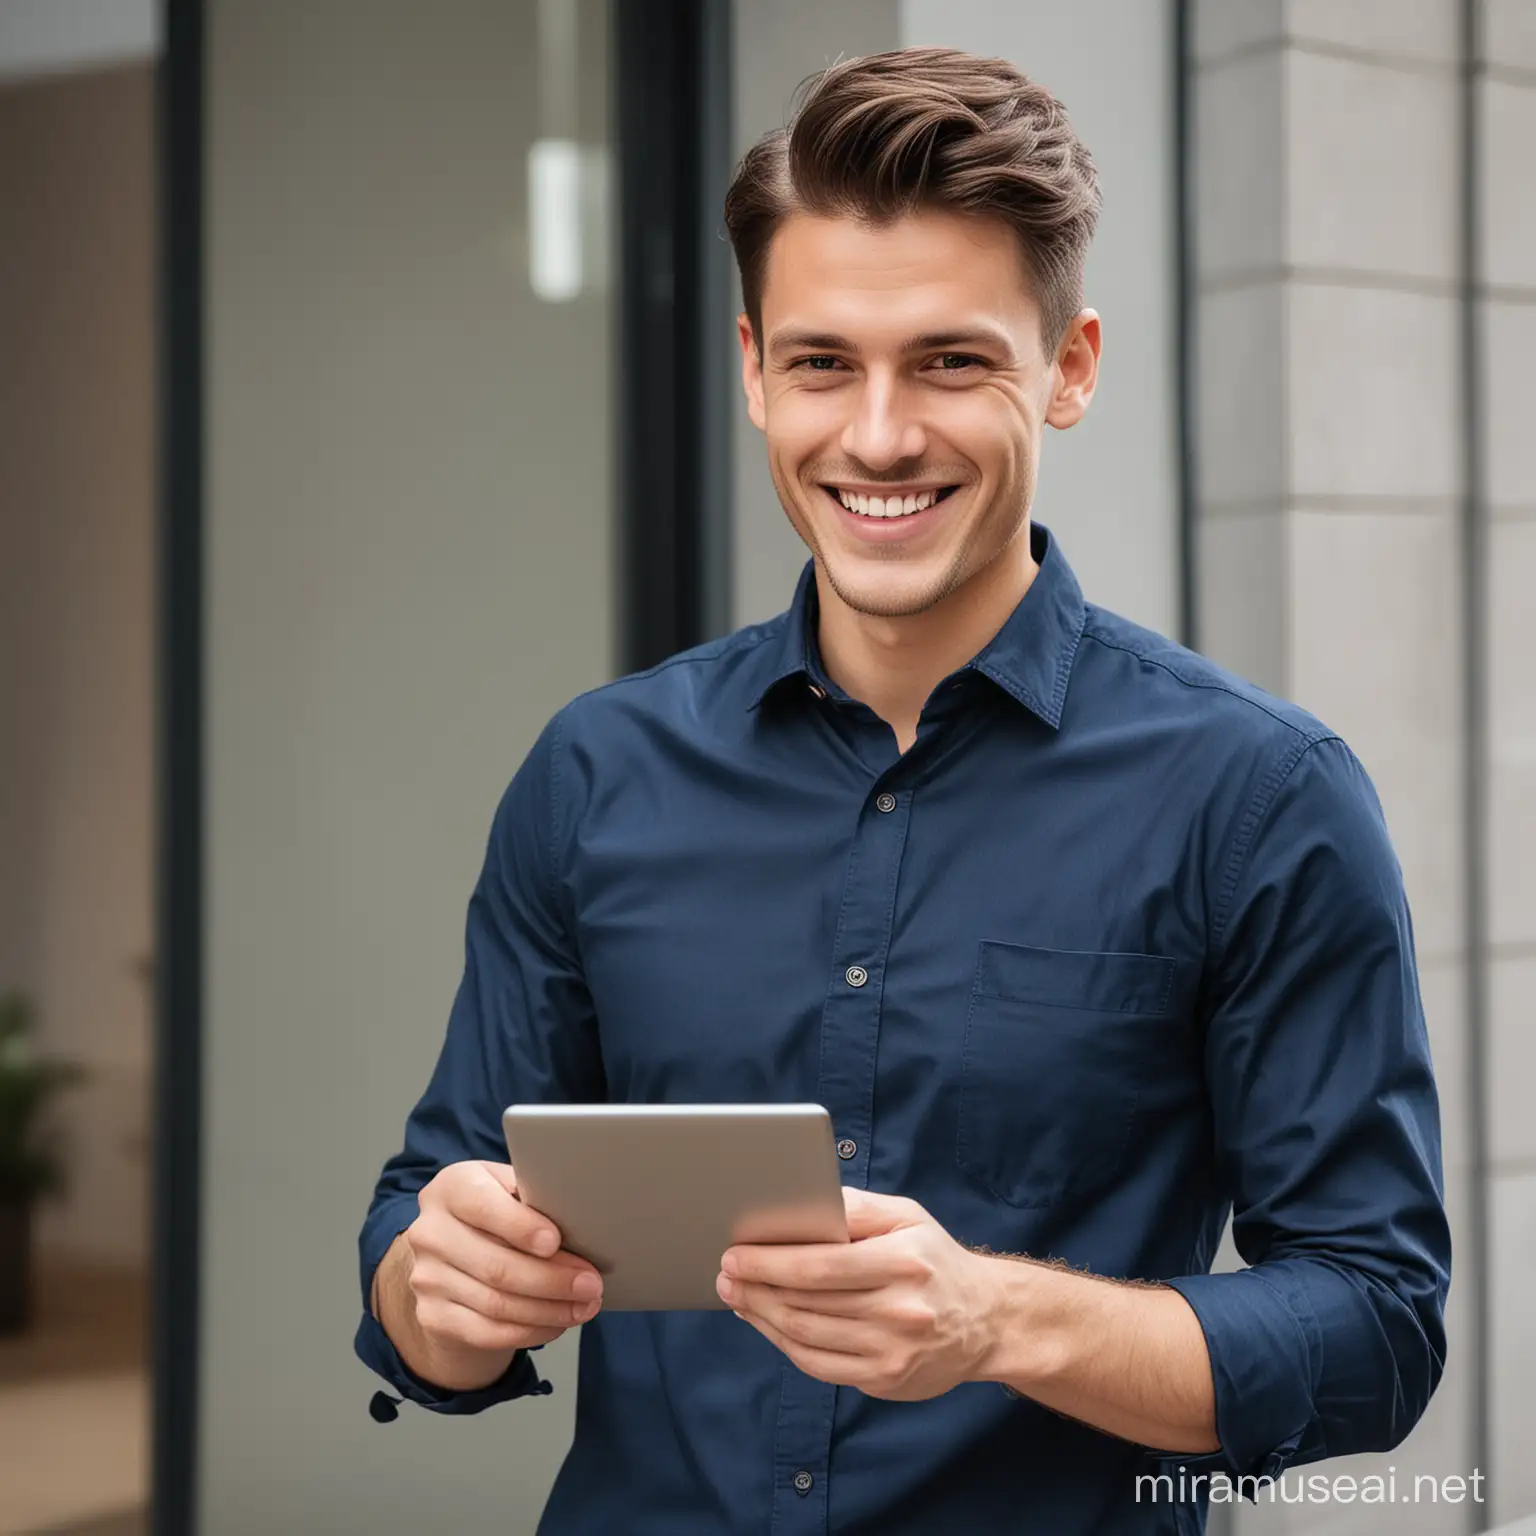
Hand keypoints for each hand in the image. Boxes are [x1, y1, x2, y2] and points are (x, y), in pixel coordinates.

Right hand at [404, 1160, 603, 1359]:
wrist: (451, 1255)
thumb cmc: (496, 1213)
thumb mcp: (508, 1189)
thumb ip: (532, 1197)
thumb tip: (579, 1218)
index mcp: (452, 1187)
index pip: (482, 1206)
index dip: (520, 1226)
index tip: (555, 1242)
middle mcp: (431, 1232)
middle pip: (496, 1266)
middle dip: (552, 1279)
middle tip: (591, 1284)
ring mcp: (427, 1278)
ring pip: (497, 1304)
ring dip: (549, 1310)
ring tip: (585, 1306)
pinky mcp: (432, 1315)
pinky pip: (488, 1332)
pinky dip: (530, 1331)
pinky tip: (557, 1324)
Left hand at [716, 1187, 1002, 1400]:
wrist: (986, 1320)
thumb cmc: (934, 1259)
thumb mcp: (906, 1217)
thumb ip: (855, 1208)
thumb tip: (801, 1202)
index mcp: (903, 1262)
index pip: (819, 1265)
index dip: (768, 1262)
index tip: (734, 1253)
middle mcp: (900, 1310)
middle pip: (805, 1302)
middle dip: (755, 1287)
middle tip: (724, 1274)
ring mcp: (892, 1351)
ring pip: (805, 1336)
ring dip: (761, 1316)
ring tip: (737, 1297)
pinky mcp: (885, 1380)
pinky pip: (818, 1364)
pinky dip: (784, 1344)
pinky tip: (766, 1324)